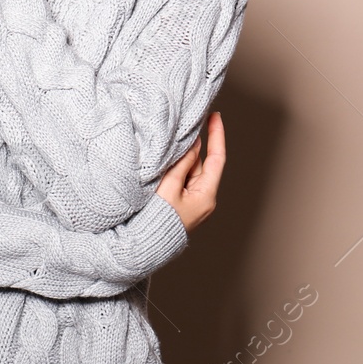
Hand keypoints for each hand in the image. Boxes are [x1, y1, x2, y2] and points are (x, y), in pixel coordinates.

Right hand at [154, 112, 226, 233]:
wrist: (145, 247)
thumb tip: (193, 145)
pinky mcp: (182, 205)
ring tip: (169, 145)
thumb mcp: (169, 187)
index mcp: (206, 195)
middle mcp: (203, 199)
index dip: (217, 135)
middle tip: (184, 127)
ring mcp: (193, 203)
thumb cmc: (156, 220)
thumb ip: (181, 165)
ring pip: (190, 171)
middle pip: (202, 164)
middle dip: (193, 146)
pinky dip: (176, 169)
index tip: (215, 116)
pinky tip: (165, 163)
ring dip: (181, 158)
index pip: (217, 158)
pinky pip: (182, 180)